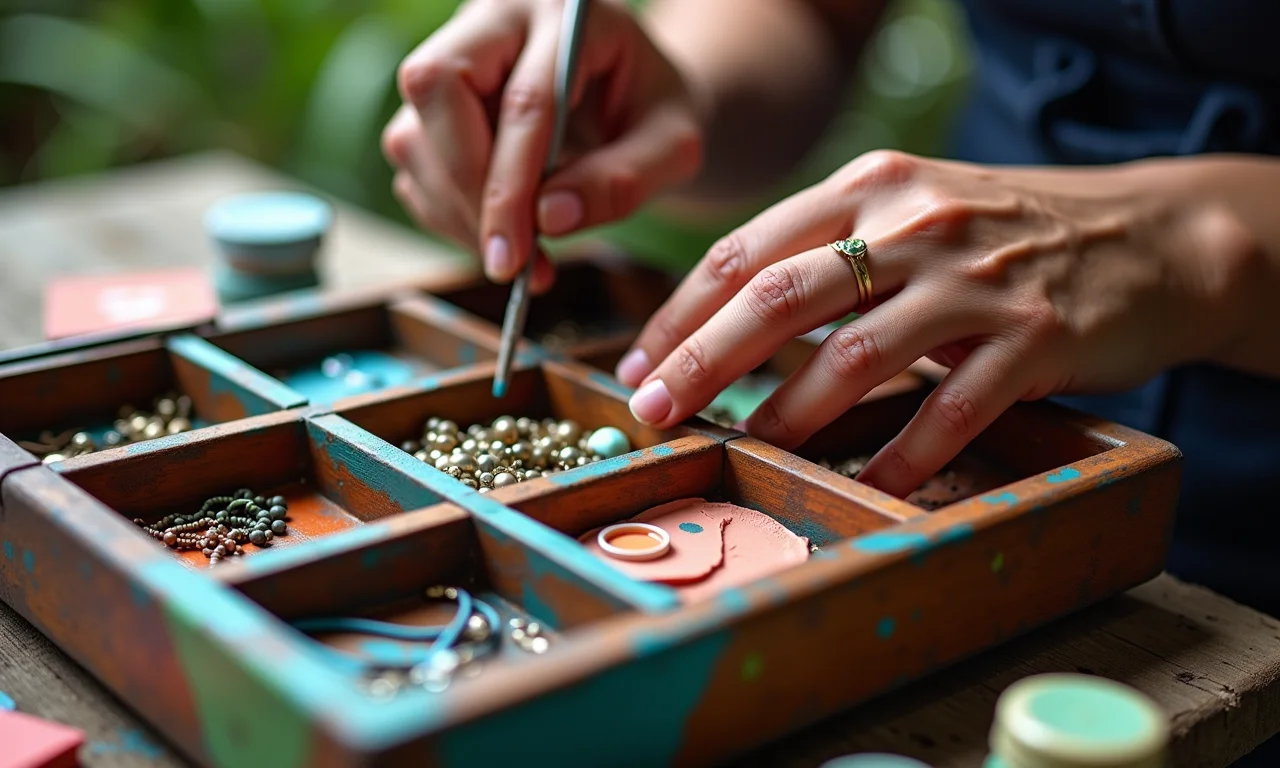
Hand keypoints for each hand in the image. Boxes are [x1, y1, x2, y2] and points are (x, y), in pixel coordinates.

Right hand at [382, 0, 704, 289]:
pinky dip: (449, 213)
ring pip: (413, 134)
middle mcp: (495, 20)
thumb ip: (624, 180)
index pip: (524, 100)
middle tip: (507, 259)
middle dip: (466, 188)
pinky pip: (415, 166)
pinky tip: (500, 231)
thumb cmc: (652, 110)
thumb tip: (549, 220)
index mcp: (564, 15)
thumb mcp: (673, 144)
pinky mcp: (431, 103)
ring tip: (518, 255)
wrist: (631, 91)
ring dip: (456, 210)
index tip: (514, 259)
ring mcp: (453, 56)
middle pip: (437, 87)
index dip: (512, 187)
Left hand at [615, 150, 1255, 497]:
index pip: (747, 249)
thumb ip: (833, 250)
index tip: (637, 362)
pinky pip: (950, 406)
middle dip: (701, 359)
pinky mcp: (1036, 336)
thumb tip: (726, 322)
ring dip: (786, 414)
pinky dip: (901, 453)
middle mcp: (915, 224)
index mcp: (871, 189)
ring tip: (740, 452)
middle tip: (653, 410)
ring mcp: (977, 280)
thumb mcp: (915, 213)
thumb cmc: (1007, 236)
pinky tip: (866, 486)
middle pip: (780, 296)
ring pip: (855, 355)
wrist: (1150, 236)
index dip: (680, 312)